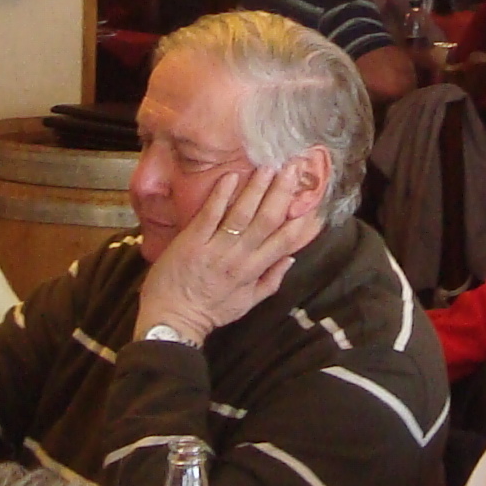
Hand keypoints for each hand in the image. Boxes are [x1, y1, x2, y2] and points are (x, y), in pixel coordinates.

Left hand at [138, 164, 321, 343]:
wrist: (173, 319)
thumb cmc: (210, 311)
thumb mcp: (247, 302)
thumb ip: (271, 279)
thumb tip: (291, 257)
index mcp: (255, 270)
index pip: (285, 241)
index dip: (301, 219)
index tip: (312, 198)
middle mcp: (240, 256)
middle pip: (267, 219)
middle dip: (282, 192)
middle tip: (293, 168)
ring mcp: (216, 247)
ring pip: (242, 213)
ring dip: (257, 188)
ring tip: (268, 167)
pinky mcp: (193, 240)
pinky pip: (211, 214)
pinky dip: (222, 195)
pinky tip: (232, 175)